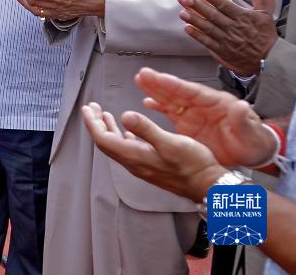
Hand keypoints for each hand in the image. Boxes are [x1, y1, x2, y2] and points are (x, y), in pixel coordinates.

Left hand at [81, 102, 225, 202]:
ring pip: (116, 145)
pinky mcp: (150, 166)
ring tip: (104, 114)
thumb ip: (146, 129)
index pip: (103, 139)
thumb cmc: (193, 166)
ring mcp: (142, 166)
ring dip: (108, 129)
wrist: (209, 187)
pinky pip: (128, 149)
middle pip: (106, 142)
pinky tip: (127, 130)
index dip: (92, 123)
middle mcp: (134, 163)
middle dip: (96, 124)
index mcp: (134, 156)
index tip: (87, 108)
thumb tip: (124, 115)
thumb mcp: (170, 143)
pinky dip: (122, 136)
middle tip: (92, 108)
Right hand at [134, 67, 275, 167]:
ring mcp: (194, 114)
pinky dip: (158, 107)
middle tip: (143, 74)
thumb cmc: (254, 141)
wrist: (252, 153)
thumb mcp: (251, 132)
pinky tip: (147, 102)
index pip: (193, 92)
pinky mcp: (188, 124)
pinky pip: (170, 113)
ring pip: (171, 99)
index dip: (176, 85)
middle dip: (160, 83)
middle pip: (178, 92)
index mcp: (217, 103)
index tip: (161, 78)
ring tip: (140, 80)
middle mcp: (202, 105)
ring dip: (155, 90)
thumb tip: (240, 105)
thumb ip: (243, 119)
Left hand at [178, 0, 276, 75]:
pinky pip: (208, 42)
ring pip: (208, 28)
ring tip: (182, 12)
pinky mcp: (222, 51)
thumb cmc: (265, 34)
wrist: (269, 59)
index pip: (225, 4)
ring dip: (194, 19)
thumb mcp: (266, 12)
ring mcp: (226, 39)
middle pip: (213, 14)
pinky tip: (187, 28)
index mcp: (242, 17)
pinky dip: (197, 35)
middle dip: (198, 6)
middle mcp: (233, 27)